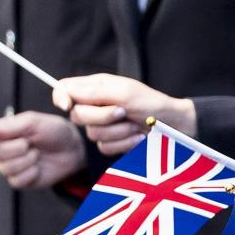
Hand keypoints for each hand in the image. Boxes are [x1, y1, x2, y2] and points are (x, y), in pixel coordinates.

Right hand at [0, 110, 85, 189]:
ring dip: (25, 160)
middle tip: (30, 142)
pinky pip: (15, 181)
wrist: (73, 149)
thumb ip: (9, 126)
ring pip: (5, 168)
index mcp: (0, 133)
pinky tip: (38, 167)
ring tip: (36, 153)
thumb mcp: (32, 121)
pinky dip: (30, 173)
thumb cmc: (53, 131)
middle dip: (15, 148)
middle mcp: (2, 151)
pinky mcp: (20, 181)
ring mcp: (10, 167)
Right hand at [53, 74, 195, 156]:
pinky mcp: (110, 142)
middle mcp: (95, 105)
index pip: (63, 89)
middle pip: (76, 115)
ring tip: (135, 125)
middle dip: (102, 117)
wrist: (174, 126)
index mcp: (94, 88)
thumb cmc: (151, 103)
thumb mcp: (123, 92)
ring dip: (118, 131)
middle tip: (123, 112)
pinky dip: (123, 143)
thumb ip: (92, 92)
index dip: (60, 97)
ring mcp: (101, 125)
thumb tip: (65, 93)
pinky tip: (137, 138)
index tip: (68, 106)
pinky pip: (104, 147)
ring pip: (91, 134)